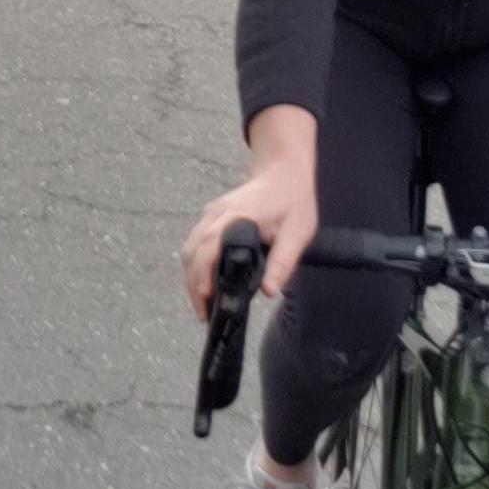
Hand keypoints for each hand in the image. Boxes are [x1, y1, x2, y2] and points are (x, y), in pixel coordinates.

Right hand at [181, 165, 318, 320]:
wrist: (283, 172)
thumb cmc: (292, 202)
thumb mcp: (298, 232)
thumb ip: (283, 262)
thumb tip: (269, 292)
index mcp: (239, 215)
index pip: (211, 244)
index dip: (204, 271)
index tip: (205, 296)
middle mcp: (218, 213)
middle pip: (193, 250)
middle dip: (194, 284)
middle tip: (204, 315)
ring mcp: (211, 214)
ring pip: (189, 248)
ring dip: (191, 277)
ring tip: (202, 306)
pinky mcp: (210, 218)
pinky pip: (194, 243)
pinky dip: (194, 266)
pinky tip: (203, 285)